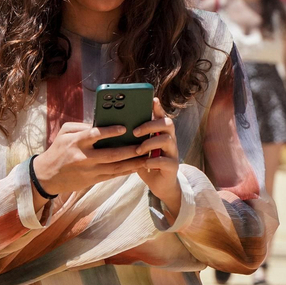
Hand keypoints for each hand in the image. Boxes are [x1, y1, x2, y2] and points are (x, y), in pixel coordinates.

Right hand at [33, 99, 171, 195]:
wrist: (46, 175)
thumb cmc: (57, 150)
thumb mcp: (64, 133)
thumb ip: (82, 127)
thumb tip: (102, 123)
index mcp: (75, 142)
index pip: (95, 135)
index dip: (110, 131)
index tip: (125, 128)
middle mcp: (83, 157)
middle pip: (111, 154)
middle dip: (130, 150)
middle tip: (144, 144)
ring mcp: (89, 170)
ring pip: (115, 168)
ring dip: (133, 163)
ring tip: (146, 157)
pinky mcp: (92, 180)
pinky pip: (113, 176)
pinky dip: (126, 171)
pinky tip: (136, 166)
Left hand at [130, 99, 181, 213]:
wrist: (159, 184)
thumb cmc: (145, 162)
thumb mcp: (138, 147)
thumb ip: (132, 137)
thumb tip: (113, 125)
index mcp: (160, 132)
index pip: (161, 115)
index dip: (158, 107)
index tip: (151, 99)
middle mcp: (169, 139)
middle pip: (167, 123)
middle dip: (150, 125)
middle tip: (135, 132)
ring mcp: (173, 152)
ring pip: (167, 140)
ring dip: (150, 143)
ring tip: (138, 149)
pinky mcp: (173, 166)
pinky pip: (166, 160)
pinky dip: (153, 160)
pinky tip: (145, 163)